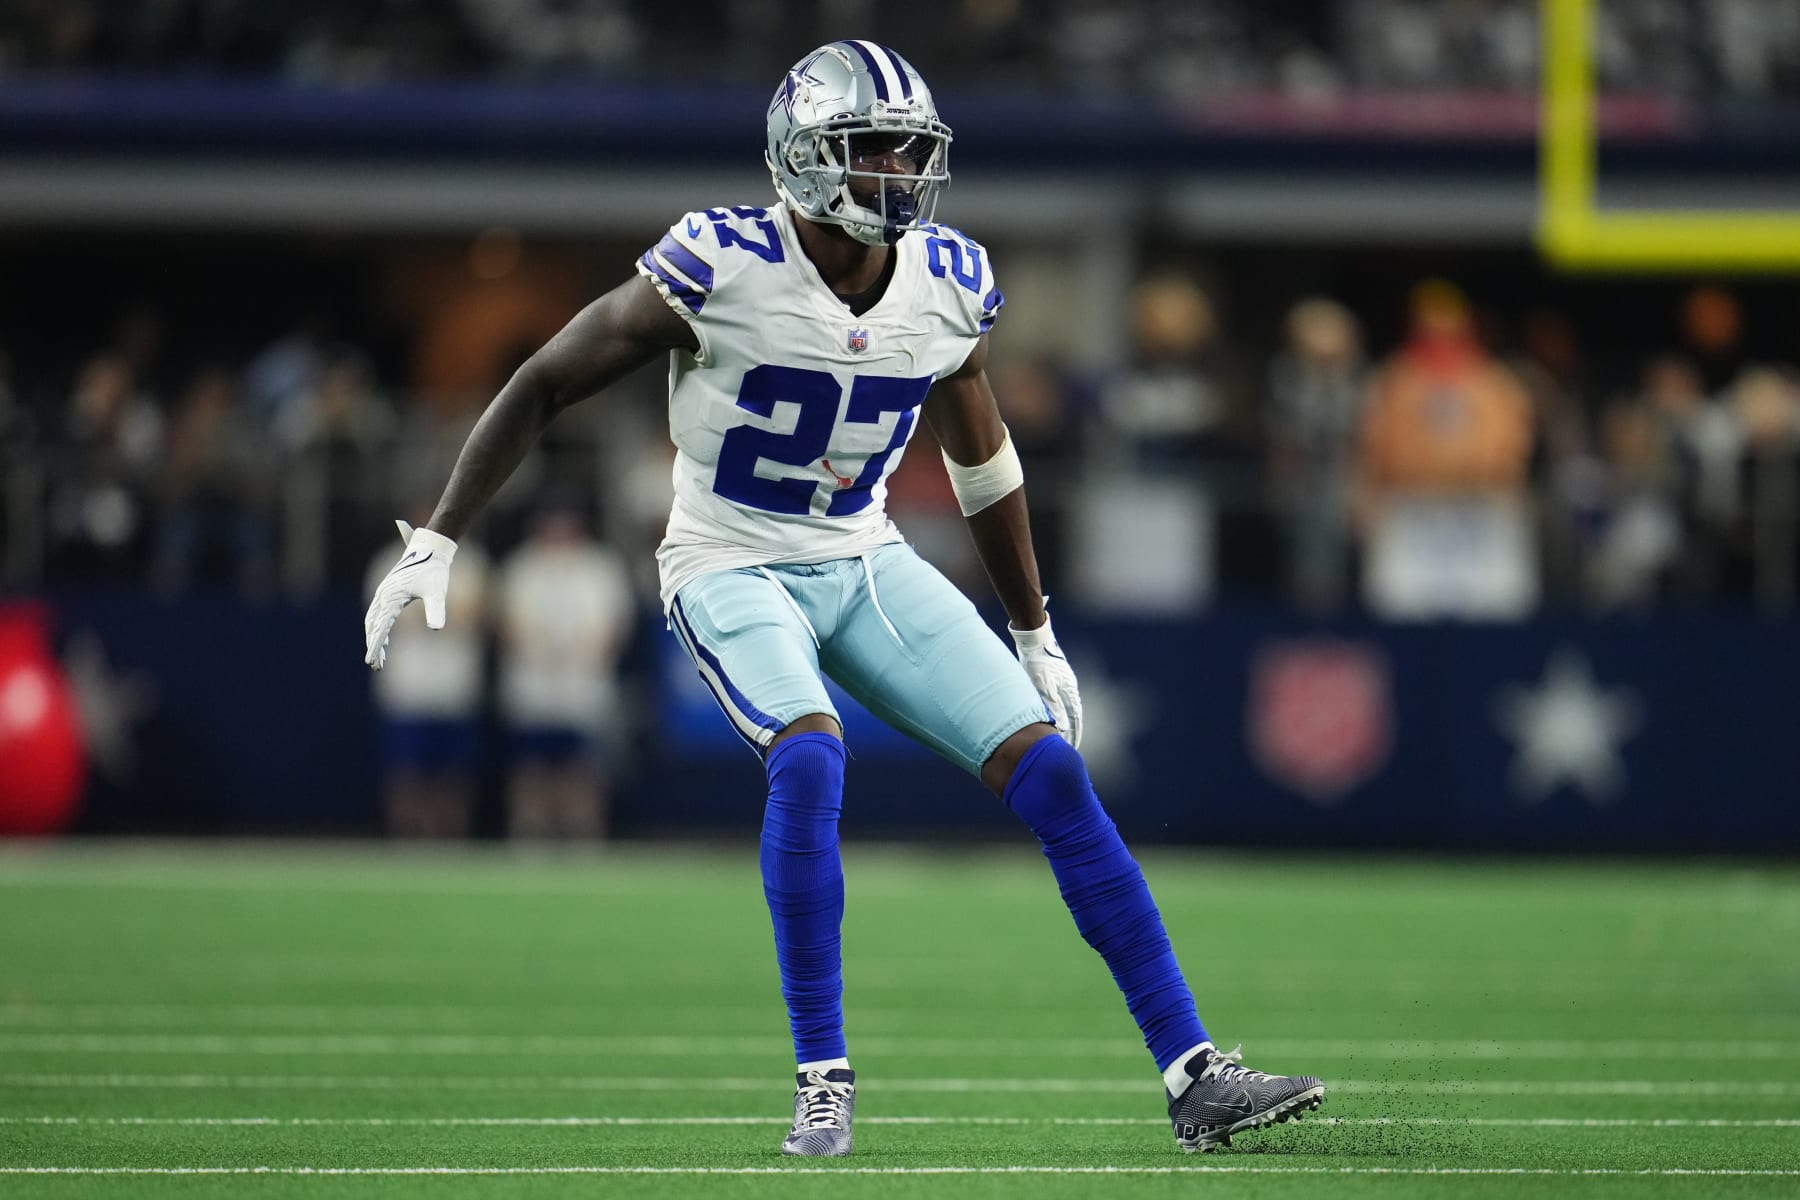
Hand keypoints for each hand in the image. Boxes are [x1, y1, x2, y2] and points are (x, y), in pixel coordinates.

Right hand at [363, 520, 457, 669]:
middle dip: (372, 645)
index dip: (375, 645)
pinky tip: (384, 640)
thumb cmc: (435, 570)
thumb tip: (437, 628)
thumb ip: (436, 610)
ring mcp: (383, 592)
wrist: (430, 549)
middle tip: (376, 665)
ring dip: (373, 638)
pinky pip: (378, 613)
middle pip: (372, 625)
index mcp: (392, 597)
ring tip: (379, 658)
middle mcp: (383, 595)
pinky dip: (377, 628)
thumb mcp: (438, 592)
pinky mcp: (388, 591)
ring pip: (372, 620)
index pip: (380, 627)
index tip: (372, 661)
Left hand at [1009, 612, 1082, 747]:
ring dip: (1063, 721)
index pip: (1075, 718)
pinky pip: (1057, 700)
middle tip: (1068, 745)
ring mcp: (1061, 682)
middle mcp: (1068, 687)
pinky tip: (1050, 716)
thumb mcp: (1044, 686)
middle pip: (1072, 713)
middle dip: (1070, 730)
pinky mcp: (1052, 678)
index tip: (1074, 747)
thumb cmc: (1038, 663)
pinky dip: (1056, 711)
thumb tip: (1062, 727)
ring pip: (1064, 707)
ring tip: (1060, 735)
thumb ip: (1053, 706)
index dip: (1075, 733)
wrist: (1033, 640)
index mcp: (1069, 690)